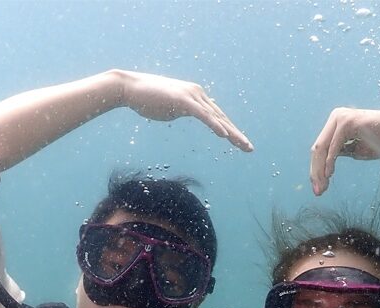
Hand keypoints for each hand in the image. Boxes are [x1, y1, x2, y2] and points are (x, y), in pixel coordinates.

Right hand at [114, 70, 253, 151]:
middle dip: (236, 134)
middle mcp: (198, 94)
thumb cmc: (147, 99)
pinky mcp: (183, 100)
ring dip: (231, 133)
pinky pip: (202, 115)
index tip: (241, 144)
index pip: (217, 117)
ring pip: (215, 117)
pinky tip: (224, 135)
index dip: (230, 131)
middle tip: (250, 149)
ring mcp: (191, 95)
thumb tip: (190, 114)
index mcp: (197, 97)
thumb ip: (183, 111)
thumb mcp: (171, 108)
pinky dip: (214, 125)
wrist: (129, 88)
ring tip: (243, 145)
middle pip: (221, 118)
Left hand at [309, 108, 379, 194]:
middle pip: (318, 149)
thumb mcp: (356, 150)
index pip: (321, 148)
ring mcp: (341, 118)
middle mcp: (336, 117)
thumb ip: (341, 154)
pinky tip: (329, 175)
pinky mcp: (347, 122)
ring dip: (320, 170)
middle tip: (317, 191)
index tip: (318, 188)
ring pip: (322, 148)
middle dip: (315, 172)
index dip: (317, 169)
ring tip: (321, 186)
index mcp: (336, 122)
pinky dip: (329, 162)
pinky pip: (334, 146)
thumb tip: (324, 167)